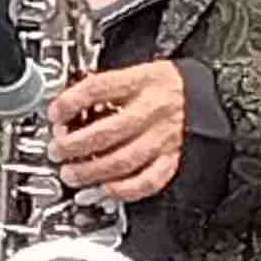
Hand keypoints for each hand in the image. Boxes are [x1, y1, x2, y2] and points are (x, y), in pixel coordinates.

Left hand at [47, 60, 183, 200]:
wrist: (206, 93)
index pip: (97, 89)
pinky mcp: (172, 159)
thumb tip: (68, 107)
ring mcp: (163, 137)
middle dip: (73, 145)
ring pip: (122, 161)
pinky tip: (105, 190)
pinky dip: (123, 189)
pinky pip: (147, 180)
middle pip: (106, 132)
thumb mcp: (138, 70)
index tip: (54, 114)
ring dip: (90, 171)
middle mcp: (152, 110)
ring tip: (71, 174)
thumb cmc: (167, 84)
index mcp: (141, 82)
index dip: (69, 103)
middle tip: (57, 151)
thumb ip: (105, 88)